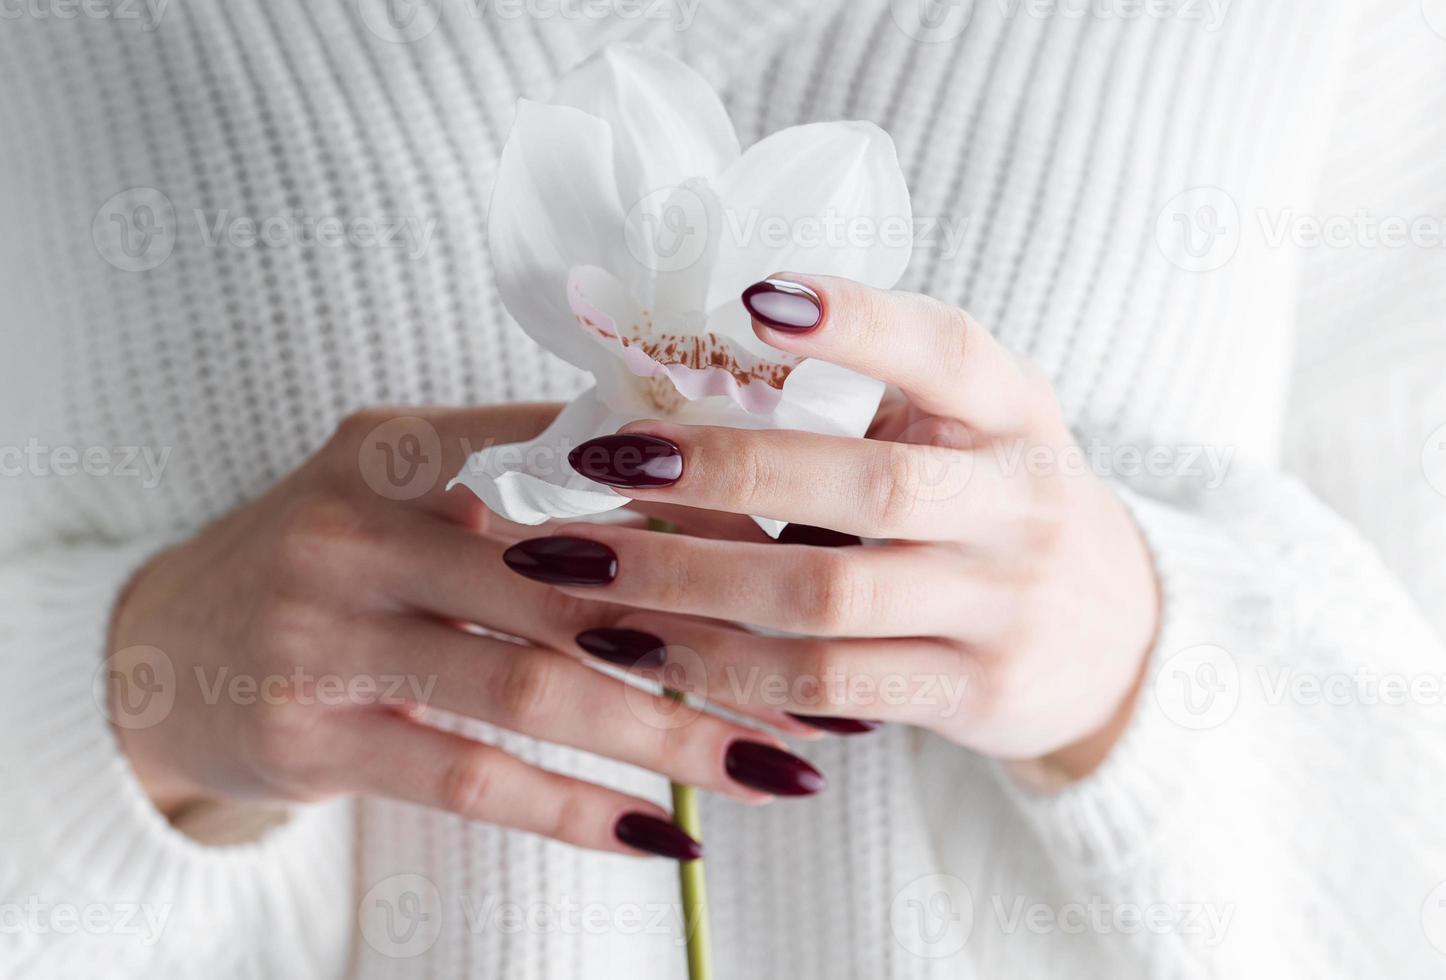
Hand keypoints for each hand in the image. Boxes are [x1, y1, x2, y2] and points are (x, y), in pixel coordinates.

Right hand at [106, 403, 824, 861]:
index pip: (580, 462)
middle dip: (712, 635)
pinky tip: (662, 836)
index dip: (702, 508)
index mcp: (405, 444)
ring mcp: (328, 628)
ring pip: (534, 685)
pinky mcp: (313, 735)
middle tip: (820, 678)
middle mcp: (362, 522)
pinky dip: (575, 811)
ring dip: (670, 735)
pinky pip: (470, 778)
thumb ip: (529, 488)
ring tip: (774, 769)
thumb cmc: (329, 562)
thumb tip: (713, 511)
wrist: (158, 647)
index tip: (805, 552)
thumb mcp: (405, 490)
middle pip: (574, 578)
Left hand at [506, 275, 1161, 783]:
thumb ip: (869, 407)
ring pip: (827, 598)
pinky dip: (722, 668)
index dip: (857, 321)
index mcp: (1014, 411)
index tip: (753, 296)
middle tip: (602, 457)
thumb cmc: (995, 511)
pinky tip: (638, 649)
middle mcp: (1021, 503)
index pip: (947, 350)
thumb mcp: (967, 435)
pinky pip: (828, 683)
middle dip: (723, 469)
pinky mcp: (974, 693)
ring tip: (577, 566)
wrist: (1116, 638)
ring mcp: (1004, 606)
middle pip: (868, 484)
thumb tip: (677, 378)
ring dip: (687, 580)